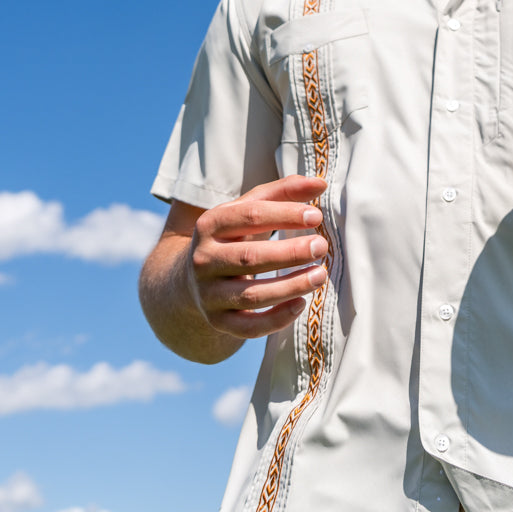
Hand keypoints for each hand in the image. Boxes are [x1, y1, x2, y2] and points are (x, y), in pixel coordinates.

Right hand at [185, 175, 328, 339]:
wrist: (191, 279)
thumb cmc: (233, 236)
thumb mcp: (249, 209)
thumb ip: (283, 193)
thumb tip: (320, 183)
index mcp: (210, 224)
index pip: (249, 216)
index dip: (284, 215)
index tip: (316, 217)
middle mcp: (203, 260)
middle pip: (250, 257)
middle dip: (290, 253)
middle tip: (321, 246)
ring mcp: (208, 294)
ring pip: (251, 295)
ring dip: (289, 286)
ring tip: (320, 275)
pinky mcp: (218, 321)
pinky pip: (248, 327)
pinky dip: (276, 320)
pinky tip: (301, 304)